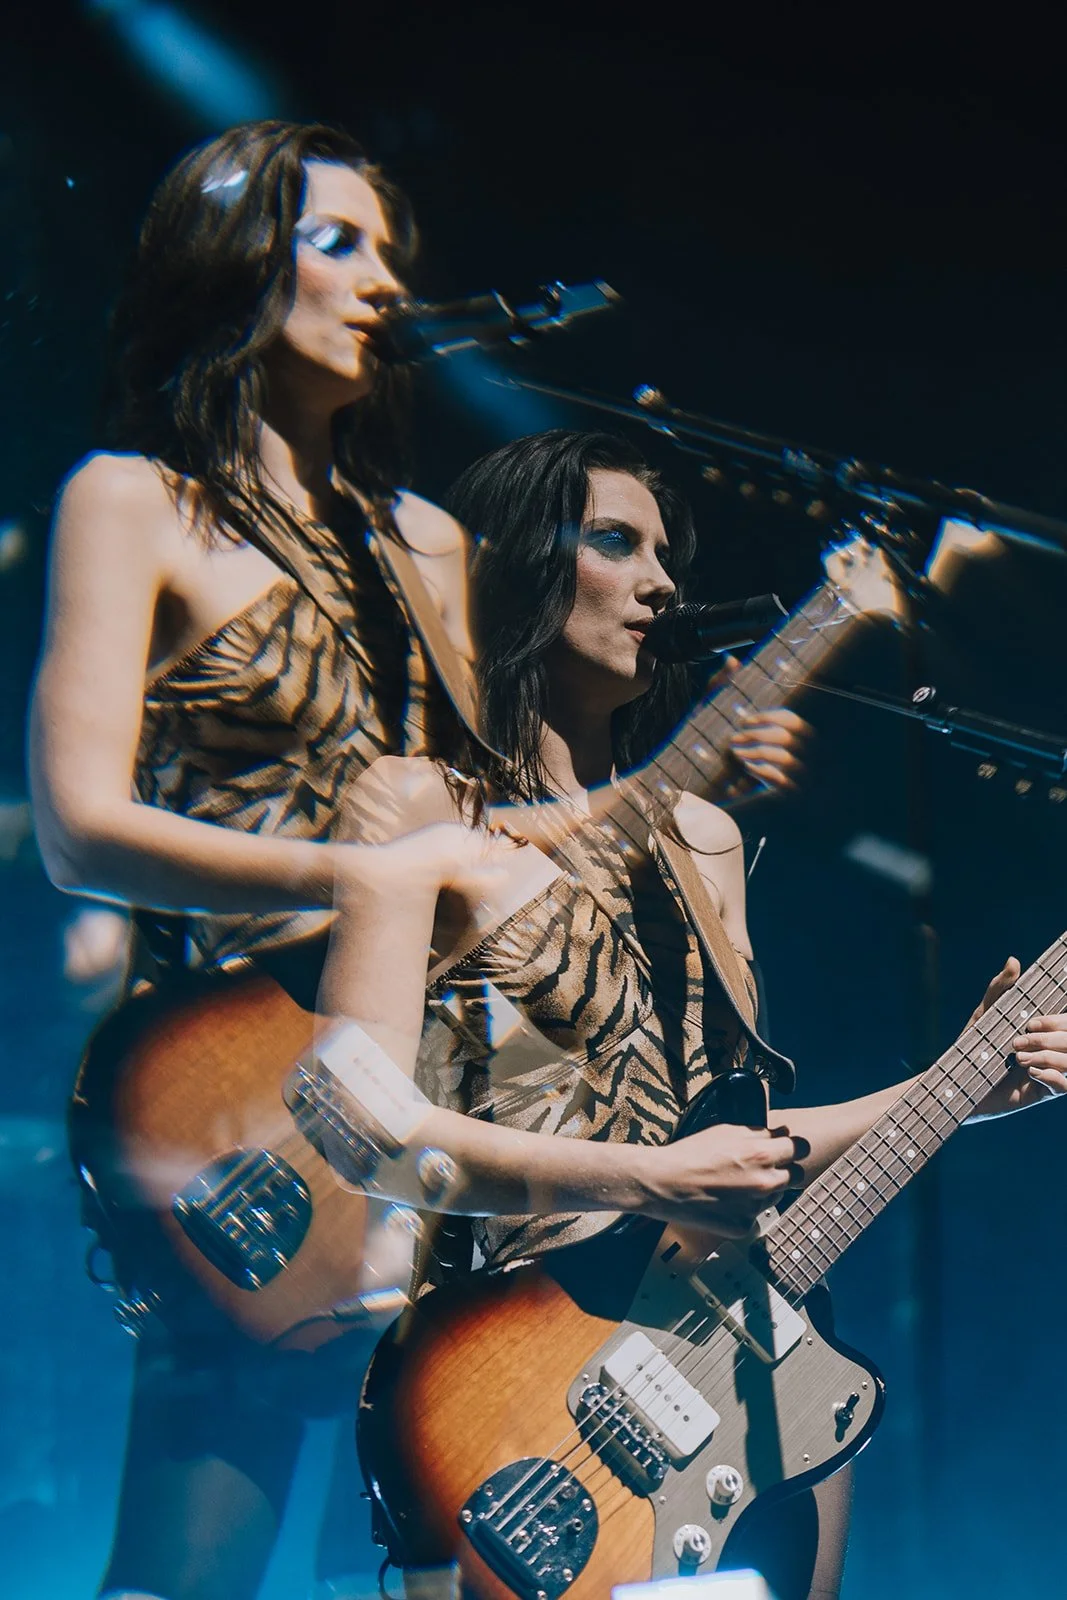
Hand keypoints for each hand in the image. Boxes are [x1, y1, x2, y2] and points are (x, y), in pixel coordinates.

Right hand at [638, 1123, 805, 1233]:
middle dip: (784, 1169)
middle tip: (762, 1167)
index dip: (793, 1147)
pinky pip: (755, 1216)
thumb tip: (783, 1133)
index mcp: (762, 1154)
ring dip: (765, 1190)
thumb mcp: (726, 1131)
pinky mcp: (744, 1227)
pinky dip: (745, 1209)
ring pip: (776, 1197)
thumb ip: (760, 1132)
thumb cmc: (691, 1153)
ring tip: (736, 1184)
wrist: (663, 1184)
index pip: (801, 1148)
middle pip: (796, 1176)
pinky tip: (725, 1201)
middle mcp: (765, 1183)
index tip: (786, 1149)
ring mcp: (755, 1208)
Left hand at [728, 708, 808, 792]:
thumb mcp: (764, 745)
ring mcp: (806, 775)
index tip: (744, 722)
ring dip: (757, 752)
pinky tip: (748, 767)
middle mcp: (814, 756)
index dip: (767, 718)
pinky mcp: (795, 792)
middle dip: (757, 735)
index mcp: (809, 739)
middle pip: (787, 739)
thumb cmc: (768, 765)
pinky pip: (780, 780)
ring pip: (786, 759)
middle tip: (733, 739)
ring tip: (736, 752)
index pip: (792, 721)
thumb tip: (742, 715)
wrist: (774, 799)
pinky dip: (761, 770)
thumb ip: (757, 730)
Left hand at [966, 957, 1066, 1117]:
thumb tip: (1013, 960)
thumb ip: (1000, 988)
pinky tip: (1030, 1072)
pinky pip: (1064, 1086)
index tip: (1031, 1023)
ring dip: (1048, 1057)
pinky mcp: (1043, 1093)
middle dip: (1050, 1038)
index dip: (1057, 1020)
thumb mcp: (986, 1012)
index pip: (1066, 1021)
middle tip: (1019, 1041)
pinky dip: (1052, 1077)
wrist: (958, 1079)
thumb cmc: (974, 1043)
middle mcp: (1053, 1050)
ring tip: (1019, 1058)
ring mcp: (1051, 1072)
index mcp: (1045, 1030)